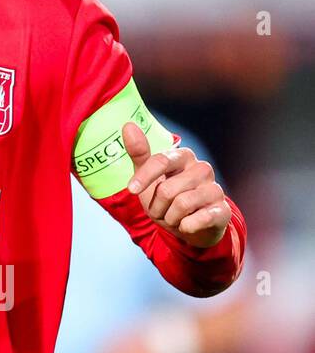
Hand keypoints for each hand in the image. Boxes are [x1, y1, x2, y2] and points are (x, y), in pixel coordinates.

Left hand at [121, 122, 229, 247]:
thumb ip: (140, 153)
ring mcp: (215, 189)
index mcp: (183, 157)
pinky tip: (188, 225)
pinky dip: (187, 226)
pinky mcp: (224, 210)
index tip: (131, 190)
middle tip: (160, 210)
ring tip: (173, 217)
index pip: (161, 160)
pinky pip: (200, 219)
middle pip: (167, 189)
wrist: (188, 227)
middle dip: (156, 206)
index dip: (144, 177)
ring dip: (169, 217)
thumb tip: (129, 125)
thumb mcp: (148, 177)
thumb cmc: (166, 198)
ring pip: (181, 204)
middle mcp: (202, 169)